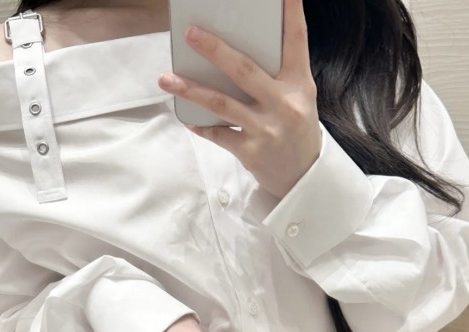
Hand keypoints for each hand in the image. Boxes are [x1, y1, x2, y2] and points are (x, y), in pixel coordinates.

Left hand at [157, 0, 321, 199]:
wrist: (301, 177)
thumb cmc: (295, 128)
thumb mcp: (298, 97)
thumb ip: (277, 73)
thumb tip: (235, 49)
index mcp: (299, 84)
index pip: (296, 41)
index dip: (290, 13)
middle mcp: (283, 104)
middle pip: (244, 70)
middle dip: (215, 50)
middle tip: (190, 33)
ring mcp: (266, 130)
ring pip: (222, 104)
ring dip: (190, 90)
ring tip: (167, 78)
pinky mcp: (250, 152)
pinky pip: (218, 134)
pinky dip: (201, 125)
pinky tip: (187, 119)